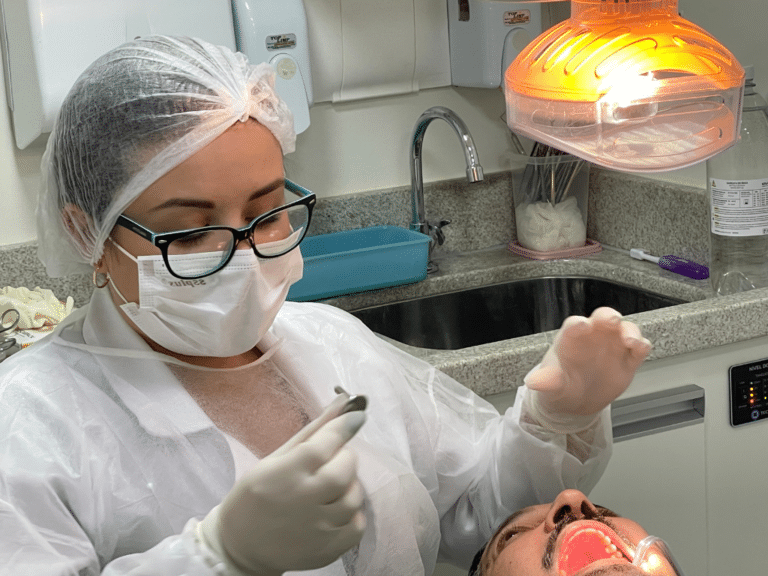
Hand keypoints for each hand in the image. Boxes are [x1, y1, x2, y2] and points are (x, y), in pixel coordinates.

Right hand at [199, 394, 366, 574]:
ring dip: (350, 485)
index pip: (324, 445)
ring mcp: (317, 529)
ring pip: (354, 497)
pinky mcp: (327, 551)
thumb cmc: (255, 496)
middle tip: (333, 458)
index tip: (357, 416)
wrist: (240, 547)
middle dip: (345, 457)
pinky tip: (335, 509)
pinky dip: (353, 514)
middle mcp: (302, 501)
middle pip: (344, 470)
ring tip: (330, 486)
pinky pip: (357, 525)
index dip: (345, 427)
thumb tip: (343, 403)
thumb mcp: (274, 459)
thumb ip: (312, 432)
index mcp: (284, 474)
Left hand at [525, 307, 651, 417]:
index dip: (577, 324)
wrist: (577, 401)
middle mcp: (594, 337)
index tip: (581, 325)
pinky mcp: (628, 359)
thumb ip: (546, 381)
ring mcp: (612, 346)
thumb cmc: (561, 384)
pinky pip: (638, 348)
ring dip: (629, 330)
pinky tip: (641, 347)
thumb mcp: (551, 386)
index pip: (573, 326)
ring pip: (624, 329)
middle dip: (607, 316)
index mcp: (571, 339)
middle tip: (611, 320)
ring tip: (630, 340)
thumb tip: (533, 382)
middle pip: (602, 318)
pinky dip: (642, 345)